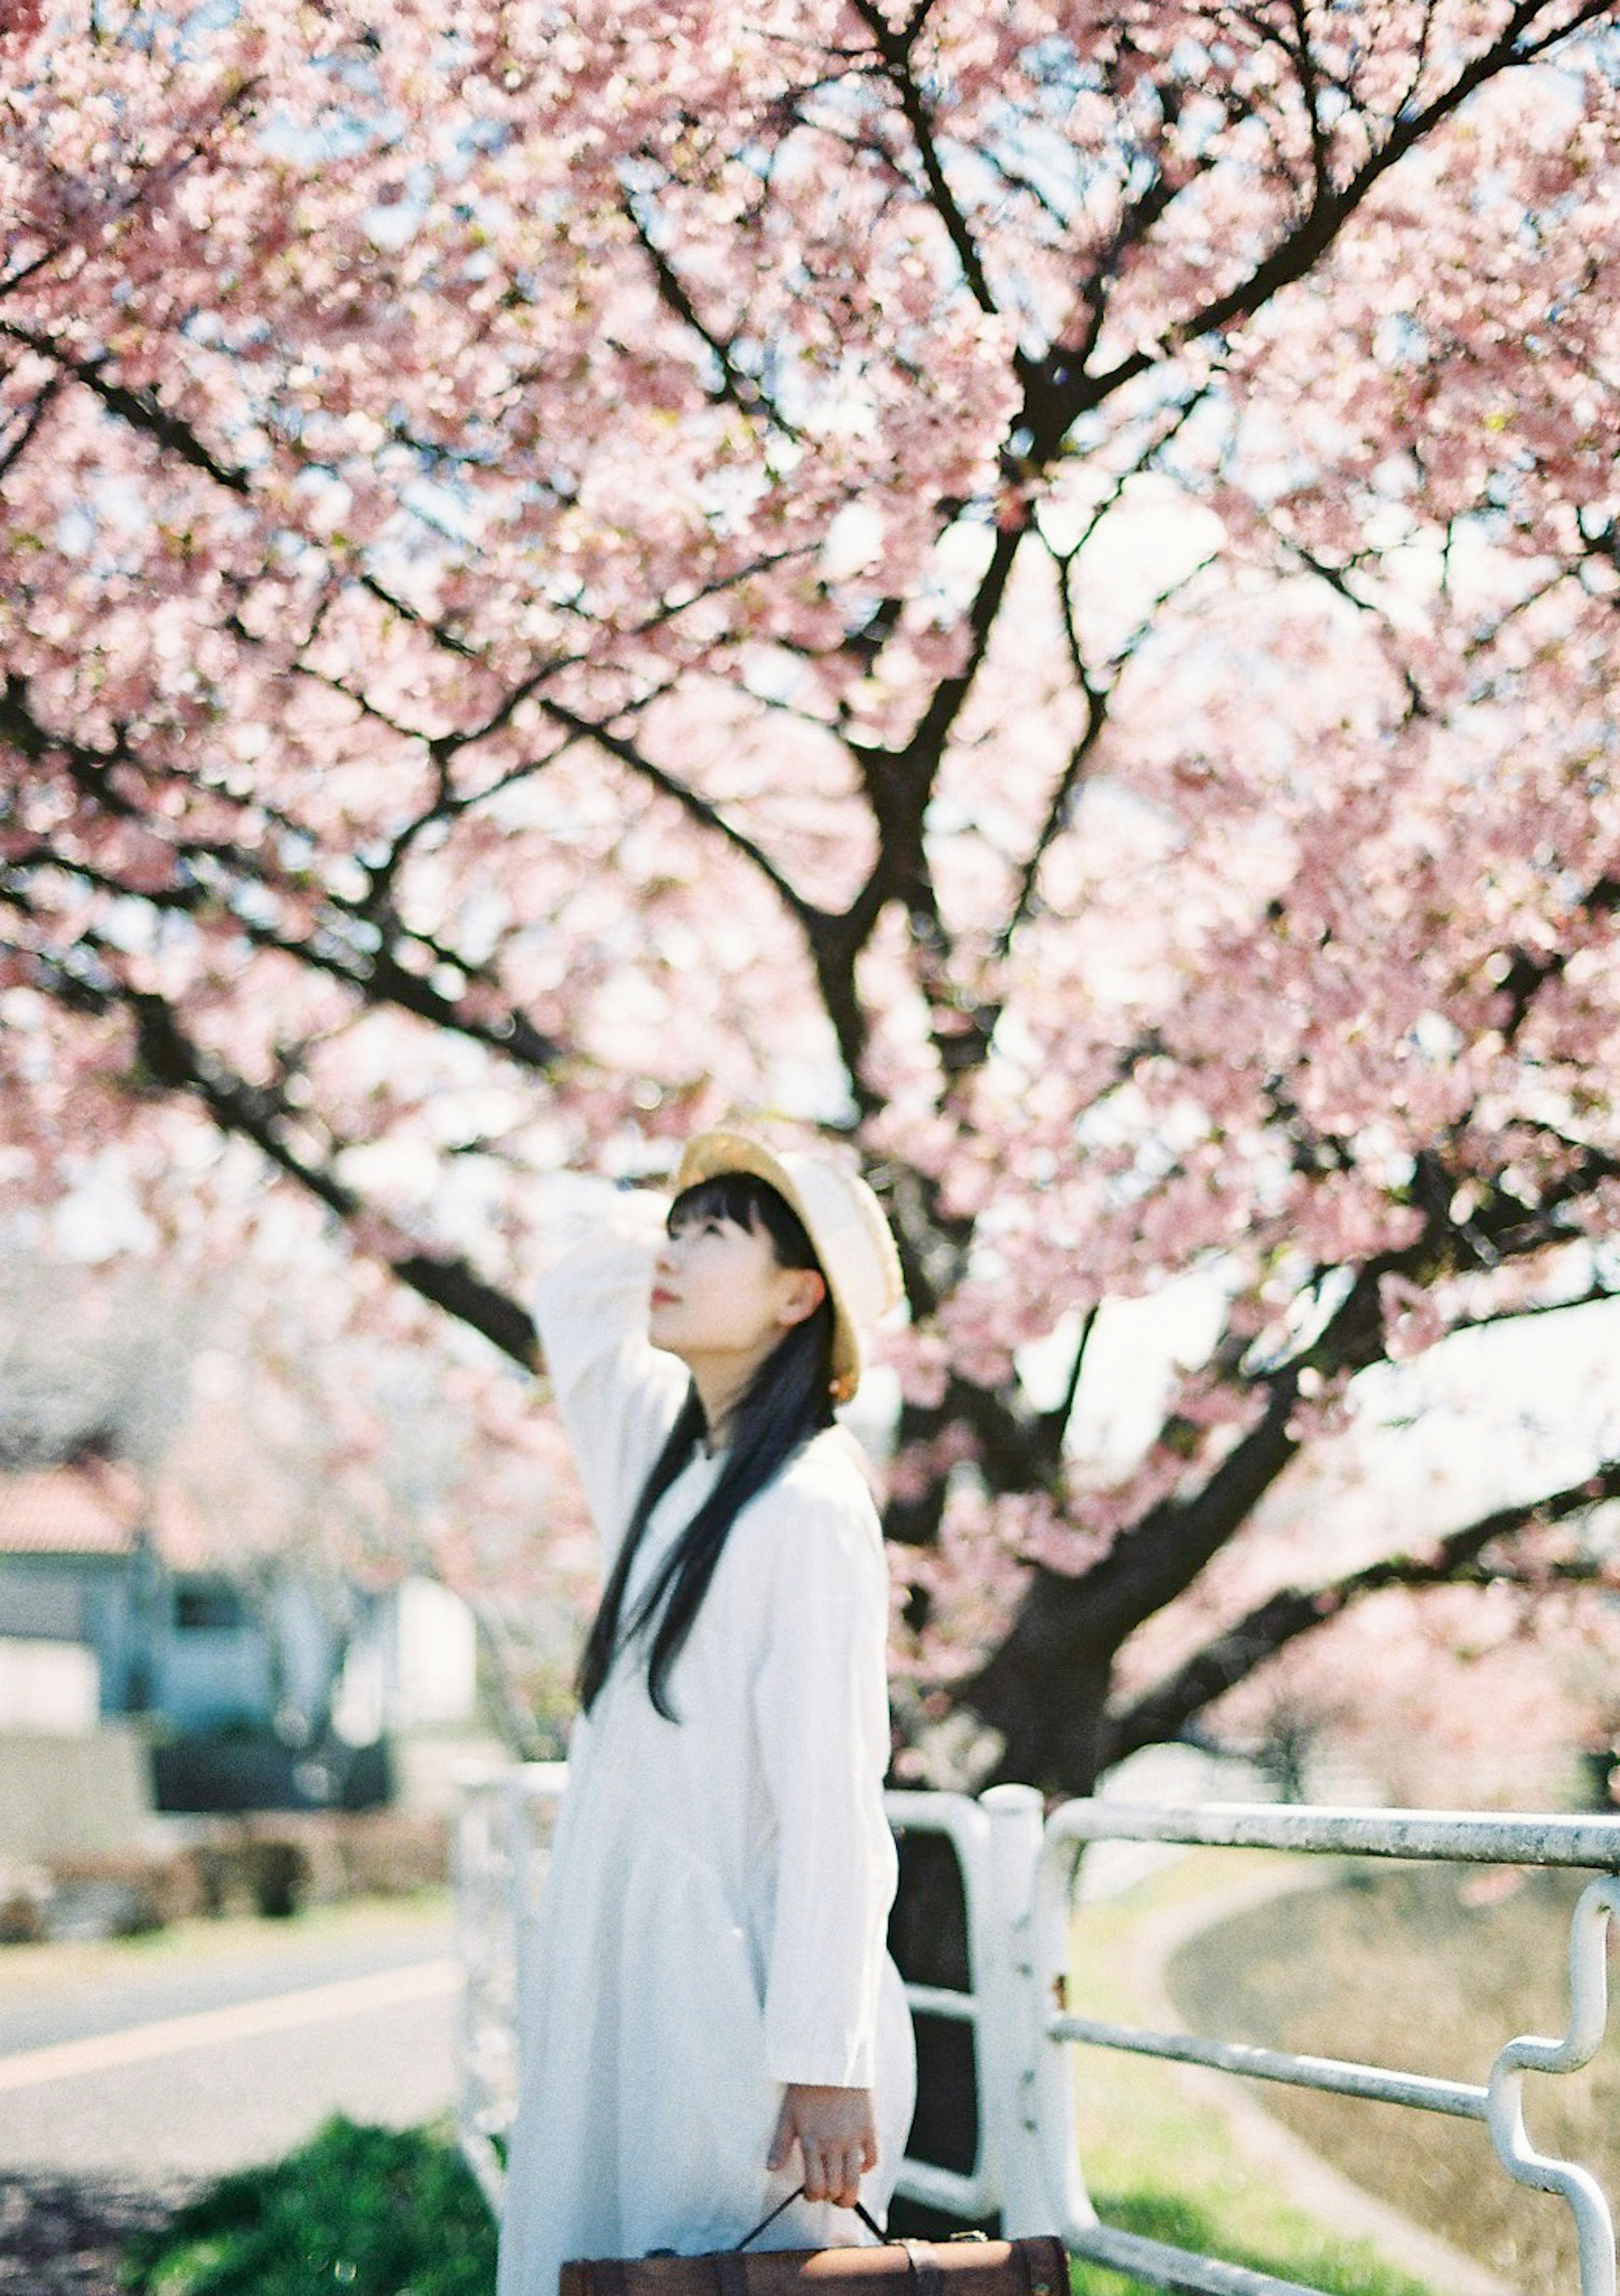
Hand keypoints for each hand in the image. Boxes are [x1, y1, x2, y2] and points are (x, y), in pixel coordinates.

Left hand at [767, 2083, 877, 2207]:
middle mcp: (833, 2144)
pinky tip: (859, 2166)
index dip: (814, 2197)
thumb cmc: (806, 2086)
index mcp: (812, 2142)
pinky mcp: (869, 2128)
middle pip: (836, 2188)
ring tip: (845, 2193)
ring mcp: (853, 2137)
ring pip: (856, 2181)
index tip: (812, 2192)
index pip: (815, 2186)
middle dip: (831, 2198)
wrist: (831, 2060)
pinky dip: (867, 2168)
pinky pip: (873, 2159)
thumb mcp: (788, 2114)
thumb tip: (770, 2169)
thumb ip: (780, 2144)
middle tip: (829, 2194)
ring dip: (850, 2194)